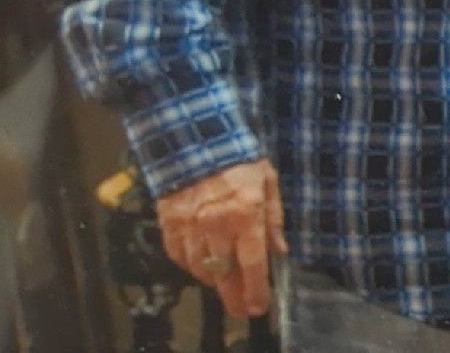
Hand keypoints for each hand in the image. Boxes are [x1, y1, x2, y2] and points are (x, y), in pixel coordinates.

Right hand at [155, 159, 285, 320]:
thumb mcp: (268, 182)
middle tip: (241, 310)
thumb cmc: (240, 159)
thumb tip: (279, 251)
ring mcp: (189, 228)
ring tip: (225, 283)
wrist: (195, 139)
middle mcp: (216, 226)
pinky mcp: (169, 225)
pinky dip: (191, 266)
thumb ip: (273, 219)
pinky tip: (202, 266)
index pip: (252, 263)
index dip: (256, 289)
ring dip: (214, 280)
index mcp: (245, 215)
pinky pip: (179, 257)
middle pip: (225, 274)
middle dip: (234, 296)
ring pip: (201, 269)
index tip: (258, 307)